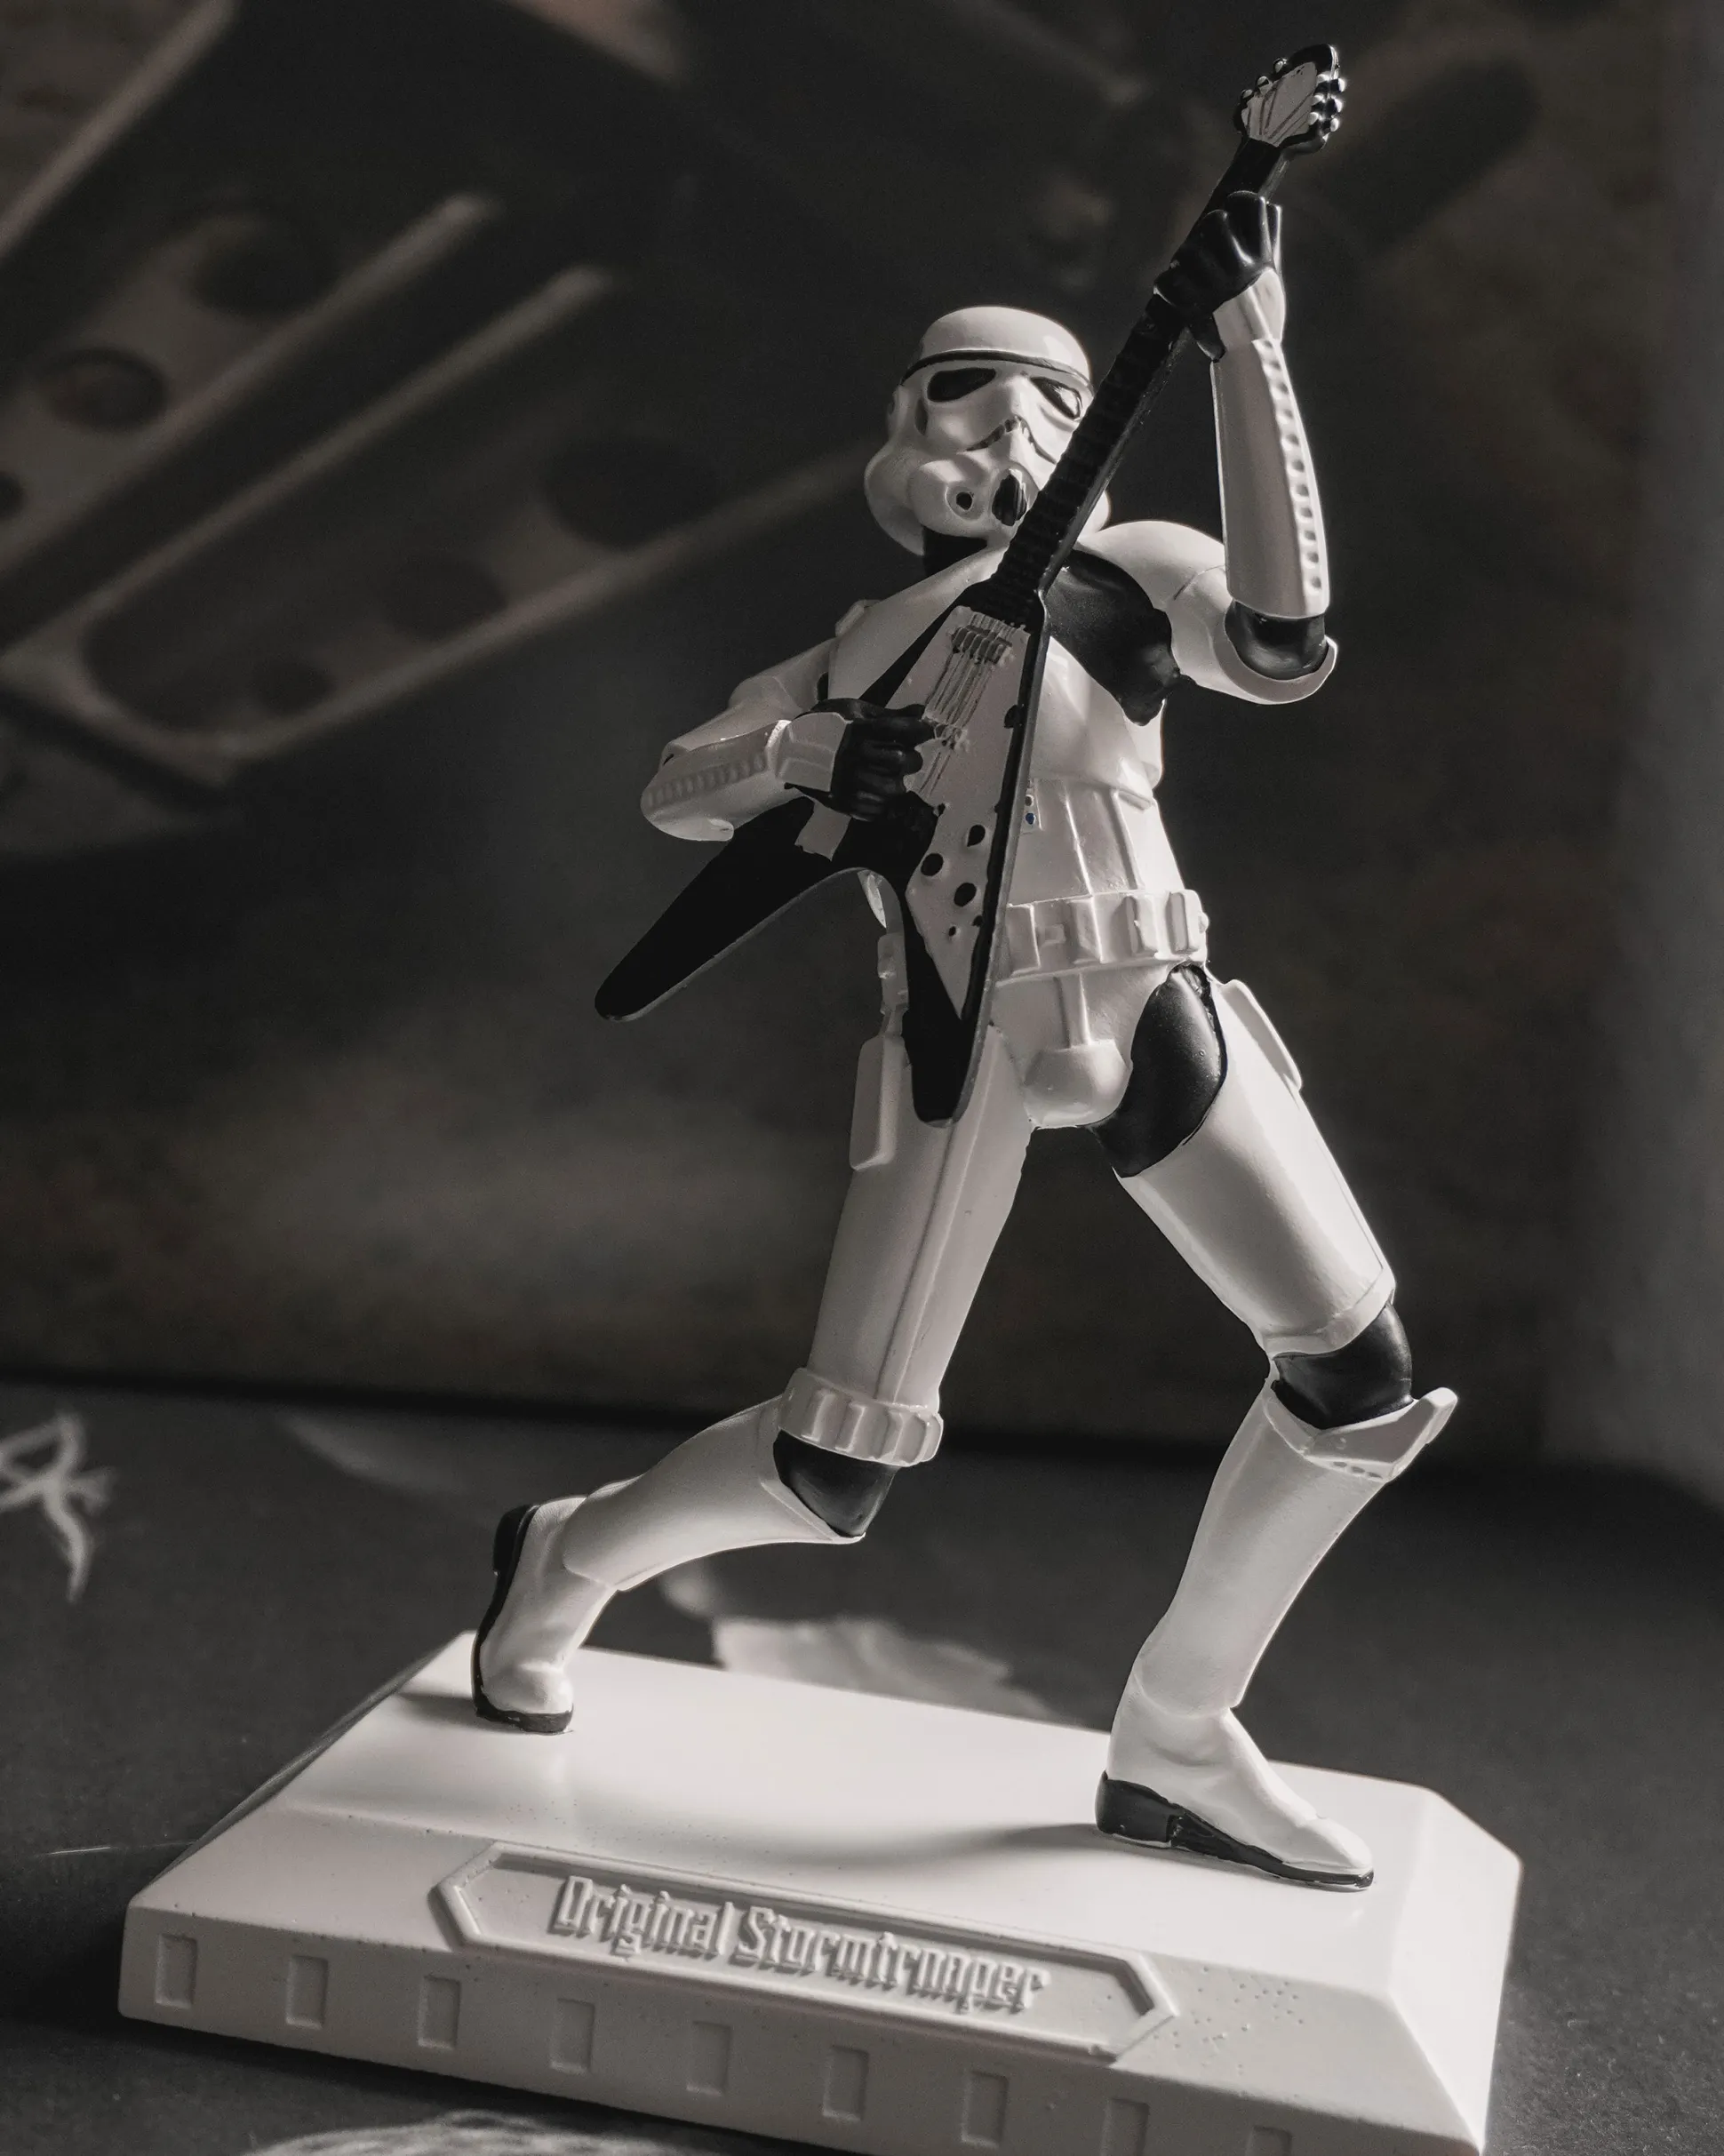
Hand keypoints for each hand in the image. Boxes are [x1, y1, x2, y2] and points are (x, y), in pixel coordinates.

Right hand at [821, 698, 933, 820]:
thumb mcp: (855, 712)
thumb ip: (889, 715)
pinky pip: (878, 808)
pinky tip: (878, 790)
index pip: (901, 730)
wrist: (790, 751)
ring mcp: (850, 782)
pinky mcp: (845, 801)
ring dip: (900, 782)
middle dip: (913, 759)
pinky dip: (884, 800)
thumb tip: (921, 711)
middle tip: (910, 758)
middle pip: (901, 761)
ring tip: (894, 777)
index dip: (921, 730)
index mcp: (858, 730)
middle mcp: (855, 757)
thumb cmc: (827, 726)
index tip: (927, 732)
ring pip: (894, 789)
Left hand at [1155, 192, 1280, 358]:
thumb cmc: (1262, 314)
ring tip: (1186, 272)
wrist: (1251, 356)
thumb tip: (1270, 207)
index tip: (1231, 213)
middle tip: (1203, 249)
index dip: (1237, 201)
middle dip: (1204, 231)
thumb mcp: (1272, 276)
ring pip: (1187, 250)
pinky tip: (1172, 290)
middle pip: (1215, 221)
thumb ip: (1269, 241)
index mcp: (1260, 256)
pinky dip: (1165, 284)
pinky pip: (1168, 281)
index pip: (1251, 204)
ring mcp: (1216, 286)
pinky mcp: (1194, 307)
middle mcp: (1239, 267)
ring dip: (1182, 258)